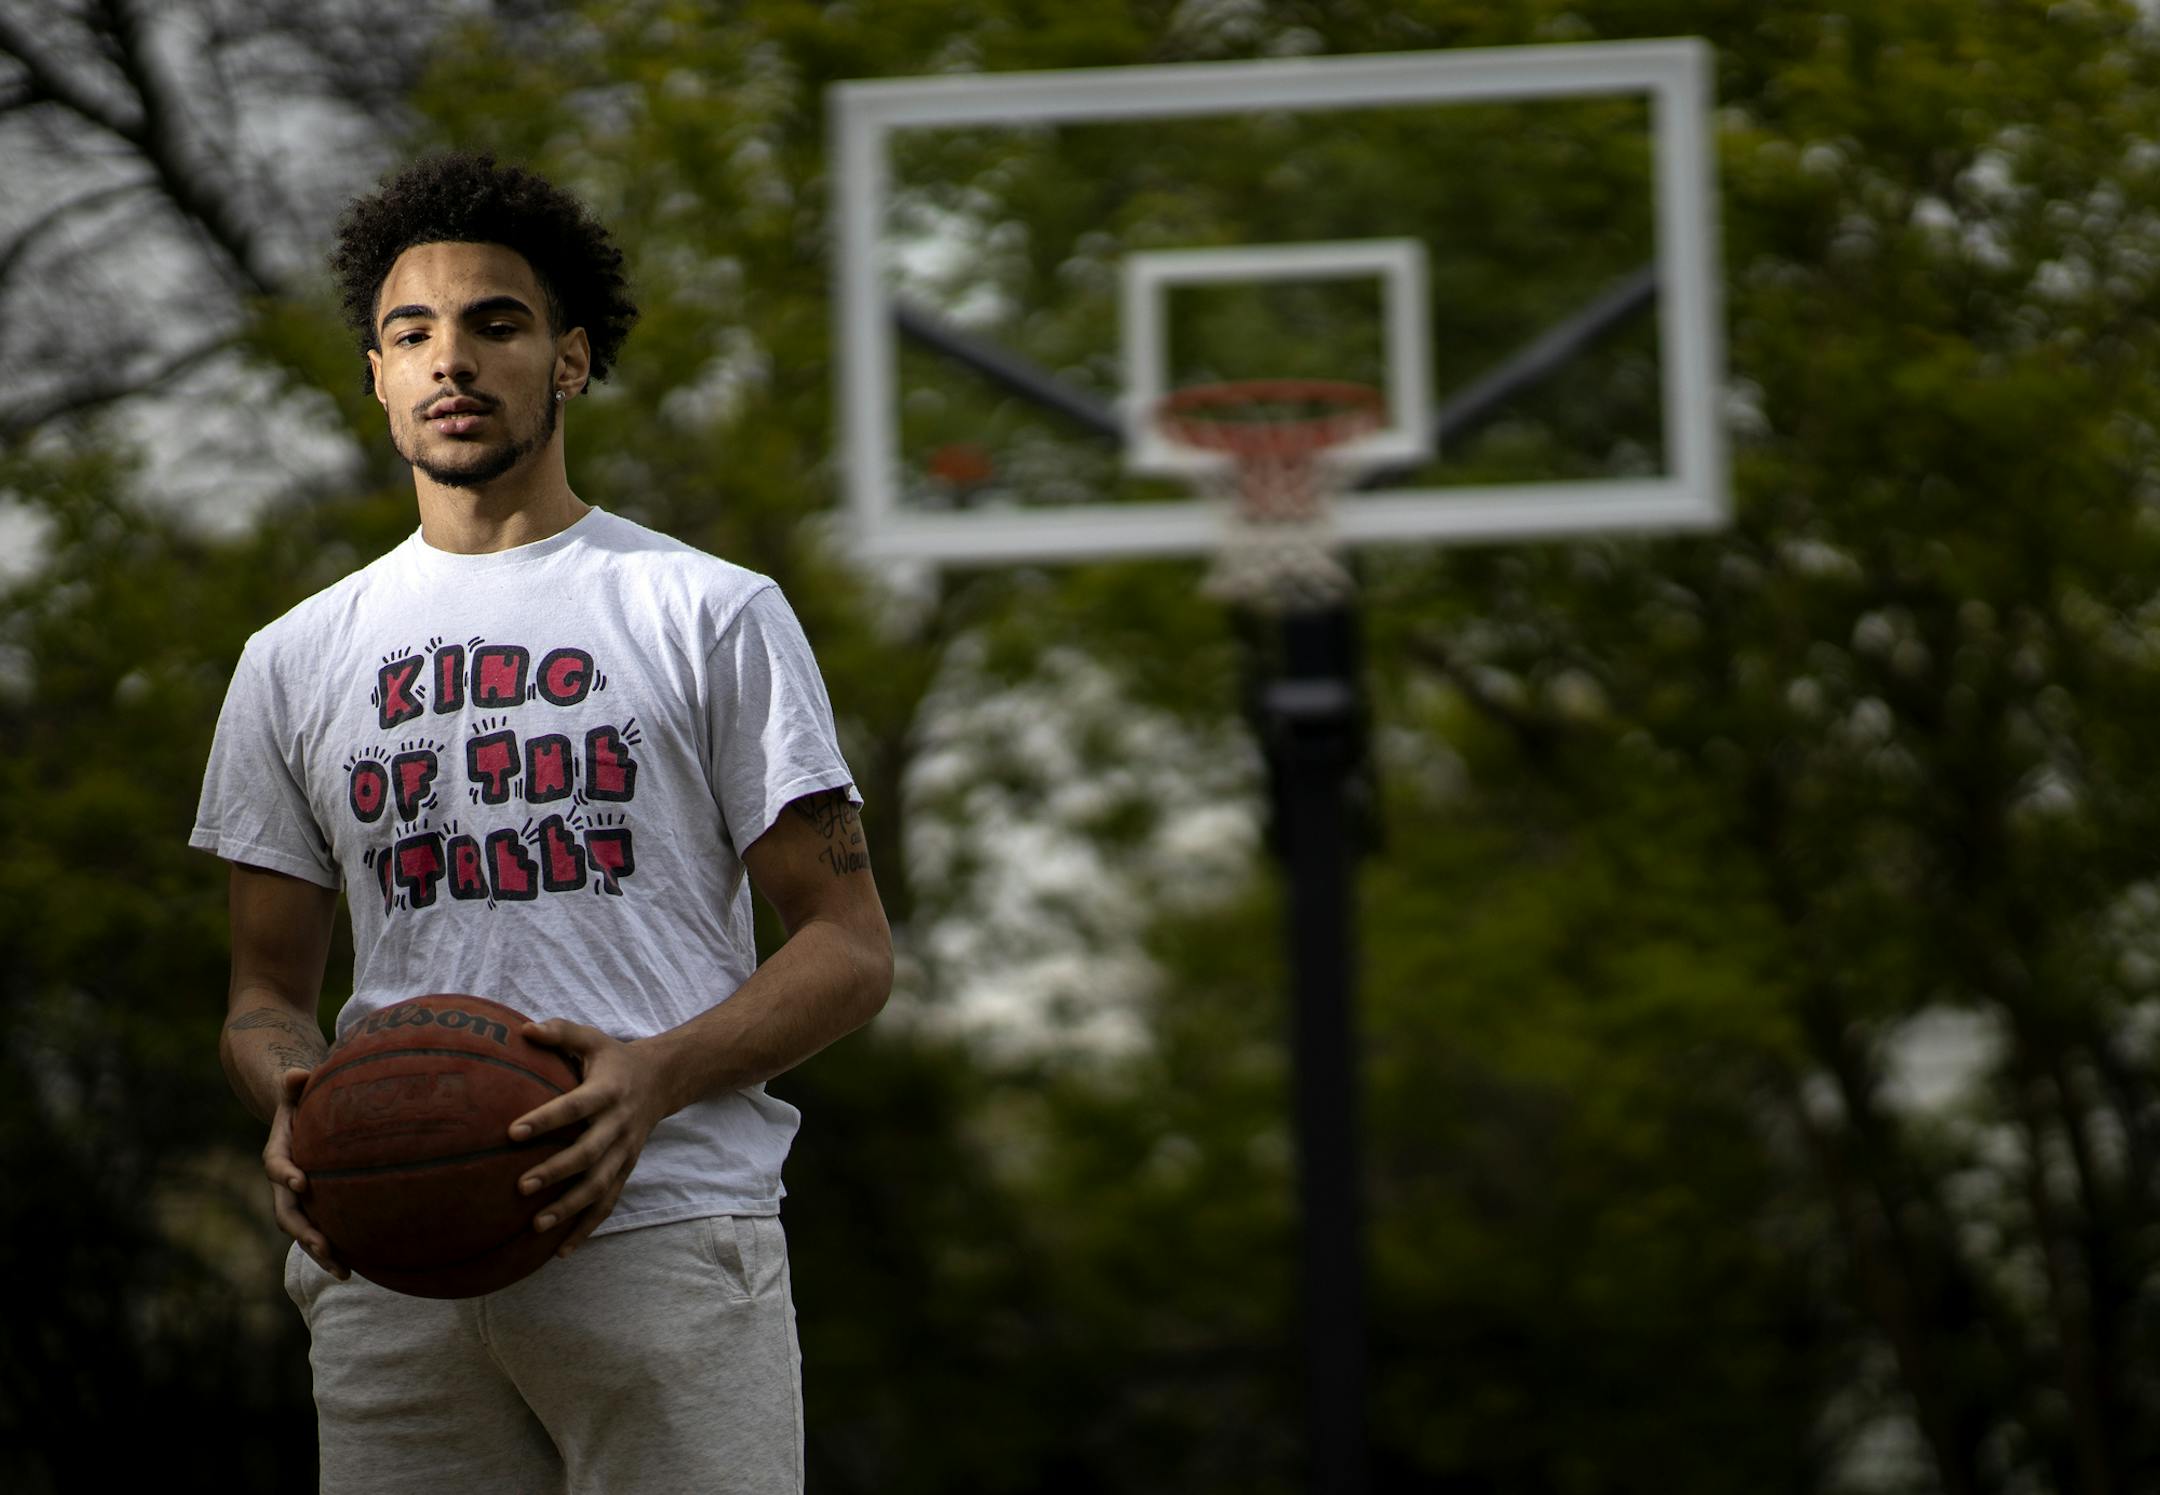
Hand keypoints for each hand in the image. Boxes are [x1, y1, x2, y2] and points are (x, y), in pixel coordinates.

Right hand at [263, 1066, 347, 1279]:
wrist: (296, 1116)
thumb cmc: (302, 1098)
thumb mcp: (296, 1088)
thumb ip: (294, 1083)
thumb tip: (296, 1073)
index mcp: (279, 1152)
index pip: (277, 1166)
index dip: (286, 1174)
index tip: (301, 1182)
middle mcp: (284, 1182)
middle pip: (288, 1213)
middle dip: (304, 1232)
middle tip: (324, 1247)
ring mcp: (299, 1199)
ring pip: (305, 1231)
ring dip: (322, 1253)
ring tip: (347, 1272)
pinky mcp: (317, 1207)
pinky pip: (325, 1230)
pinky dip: (339, 1248)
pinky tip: (364, 1266)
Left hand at [510, 1020, 669, 1256]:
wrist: (664, 1080)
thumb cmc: (614, 1059)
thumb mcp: (592, 1039)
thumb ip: (560, 1033)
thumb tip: (522, 1030)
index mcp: (608, 1092)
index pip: (574, 1107)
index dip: (546, 1120)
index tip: (512, 1132)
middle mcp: (618, 1126)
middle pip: (589, 1154)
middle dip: (556, 1172)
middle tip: (520, 1186)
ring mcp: (625, 1153)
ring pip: (600, 1187)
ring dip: (569, 1209)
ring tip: (536, 1226)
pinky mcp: (626, 1171)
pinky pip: (607, 1205)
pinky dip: (586, 1229)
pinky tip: (560, 1252)